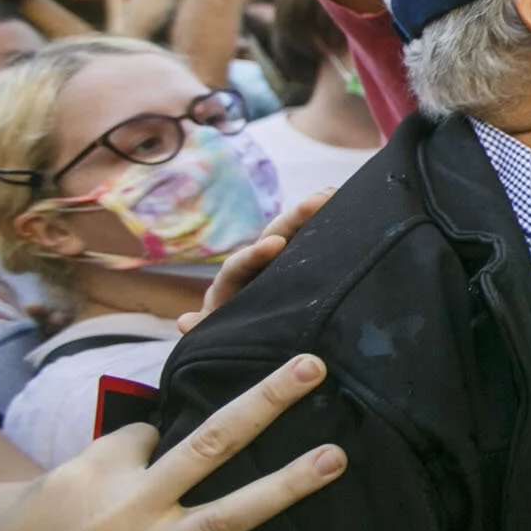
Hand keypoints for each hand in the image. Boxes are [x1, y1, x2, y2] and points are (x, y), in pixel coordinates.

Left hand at [175, 188, 335, 332]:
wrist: (247, 335)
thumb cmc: (230, 336)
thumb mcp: (216, 335)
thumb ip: (206, 328)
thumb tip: (185, 322)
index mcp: (231, 282)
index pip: (239, 264)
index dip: (254, 254)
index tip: (276, 244)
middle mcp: (255, 264)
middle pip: (272, 235)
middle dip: (294, 217)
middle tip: (319, 200)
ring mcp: (279, 260)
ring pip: (294, 232)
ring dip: (313, 213)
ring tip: (336, 194)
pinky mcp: (297, 262)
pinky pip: (311, 240)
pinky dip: (326, 224)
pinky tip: (345, 207)